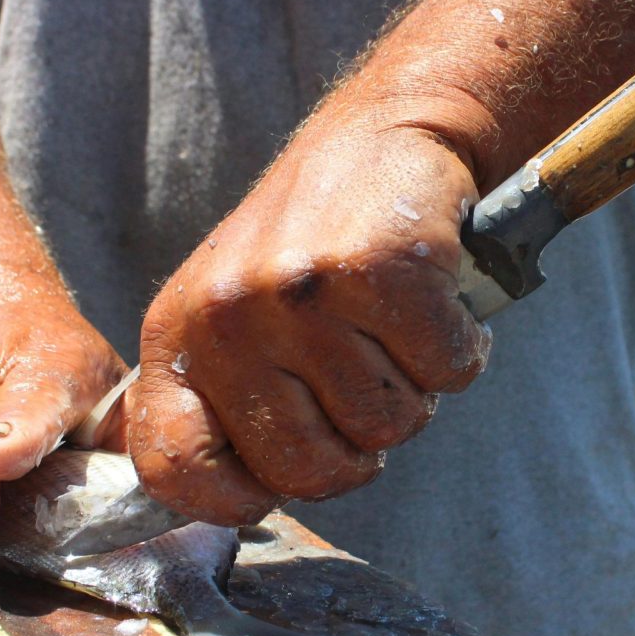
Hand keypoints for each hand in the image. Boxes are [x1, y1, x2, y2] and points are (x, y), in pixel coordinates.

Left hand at [129, 119, 492, 523]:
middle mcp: (227, 315)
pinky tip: (438, 302)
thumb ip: (229, 401)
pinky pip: (445, 372)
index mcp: (178, 336)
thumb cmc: (314, 246)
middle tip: (368, 391)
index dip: (236, 500)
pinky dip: (461, 348)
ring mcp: (299, 292)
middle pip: (306, 472)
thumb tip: (243, 501)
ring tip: (396, 329)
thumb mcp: (234, 316)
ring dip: (414, 389)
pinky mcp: (378, 270)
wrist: (383, 135)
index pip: (173, 470)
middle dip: (357, 453)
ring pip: (387, 426)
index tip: (280, 479)